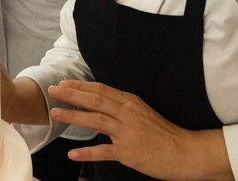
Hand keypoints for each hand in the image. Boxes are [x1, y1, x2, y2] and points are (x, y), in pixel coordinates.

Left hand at [48, 81, 232, 180]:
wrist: (184, 152)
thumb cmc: (162, 133)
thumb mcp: (142, 112)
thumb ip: (122, 107)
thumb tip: (101, 101)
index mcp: (130, 102)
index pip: (101, 89)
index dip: (80, 86)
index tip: (64, 83)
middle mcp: (127, 114)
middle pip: (95, 100)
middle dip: (72, 95)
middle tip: (53, 90)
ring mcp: (128, 133)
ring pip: (96, 120)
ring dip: (74, 116)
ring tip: (55, 113)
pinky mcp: (129, 152)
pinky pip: (104, 151)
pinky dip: (87, 152)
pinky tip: (73, 153)